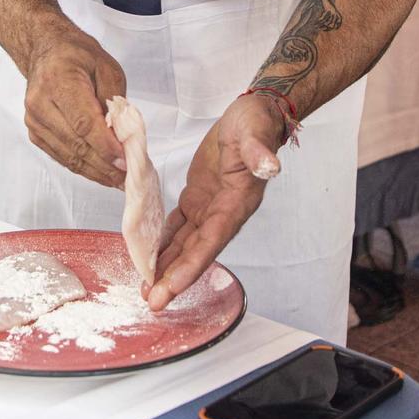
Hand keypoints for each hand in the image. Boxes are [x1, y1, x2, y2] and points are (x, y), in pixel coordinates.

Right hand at [22, 34, 128, 188]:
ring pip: (68, 156)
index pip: (83, 123)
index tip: (124, 159)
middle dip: (104, 164)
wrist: (45, 52)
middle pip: (76, 144)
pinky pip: (61, 156)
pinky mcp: (35, 133)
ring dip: (95, 171)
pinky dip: (82, 167)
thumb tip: (122, 135)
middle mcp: (41, 103)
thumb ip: (115, 101)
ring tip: (117, 179)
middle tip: (127, 175)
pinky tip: (100, 172)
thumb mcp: (106, 67)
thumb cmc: (76, 55)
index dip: (105, 145)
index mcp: (58, 81)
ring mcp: (34, 120)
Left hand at [147, 95, 285, 311]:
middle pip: (195, 252)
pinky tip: (149, 257)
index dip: (190, 267)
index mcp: (236, 203)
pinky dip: (164, 243)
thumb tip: (271, 165)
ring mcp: (209, 208)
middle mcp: (223, 213)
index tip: (170, 288)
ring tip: (147, 289)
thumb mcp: (255, 132)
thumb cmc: (256, 123)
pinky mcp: (197, 198)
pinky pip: (178, 227)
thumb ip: (259, 152)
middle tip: (152, 302)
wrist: (254, 116)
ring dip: (166, 266)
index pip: (211, 242)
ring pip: (185, 245)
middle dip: (173, 278)